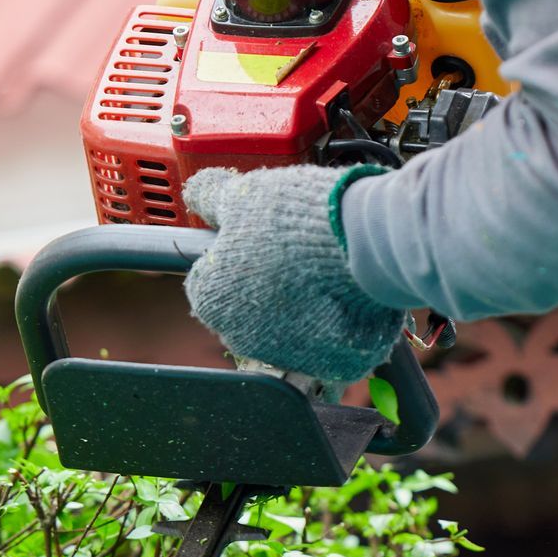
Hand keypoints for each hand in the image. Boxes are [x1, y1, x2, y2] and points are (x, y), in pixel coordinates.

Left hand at [182, 165, 403, 385]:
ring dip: (296, 304)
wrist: (363, 244)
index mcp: (211, 301)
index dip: (231, 255)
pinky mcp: (326, 364)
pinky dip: (331, 321)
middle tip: (292, 252)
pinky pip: (324, 340)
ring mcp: (284, 355)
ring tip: (322, 269)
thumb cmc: (296, 221)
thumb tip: (194, 192)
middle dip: (262, 285)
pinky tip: (343, 292)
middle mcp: (239, 338)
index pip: (207, 280)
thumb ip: (211, 198)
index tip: (256, 239)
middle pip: (244, 308)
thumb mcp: (244, 196)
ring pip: (284, 326)